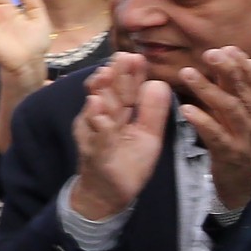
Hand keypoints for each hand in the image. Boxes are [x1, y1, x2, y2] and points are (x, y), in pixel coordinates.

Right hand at [70, 53, 171, 220]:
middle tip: (122, 56)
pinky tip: (96, 106)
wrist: (108, 194)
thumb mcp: (149, 135)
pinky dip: (98, 124)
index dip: (132, 73)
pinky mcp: (93, 152)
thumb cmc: (128, 163)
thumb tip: (158, 82)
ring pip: (96, 110)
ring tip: (105, 74)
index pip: (125, 88)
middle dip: (114, 75)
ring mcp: (94, 134)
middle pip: (109, 92)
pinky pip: (96, 138)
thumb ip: (152, 111)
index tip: (138, 57)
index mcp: (119, 112)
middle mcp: (102, 118)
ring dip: (100, 91)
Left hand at [177, 46, 250, 210]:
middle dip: (226, 69)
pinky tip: (186, 109)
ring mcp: (247, 138)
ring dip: (207, 89)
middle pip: (243, 90)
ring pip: (228, 108)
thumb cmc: (249, 147)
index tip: (225, 48)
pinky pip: (215, 134)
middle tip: (208, 53)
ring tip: (187, 74)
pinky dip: (201, 120)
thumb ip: (250, 91)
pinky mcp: (230, 154)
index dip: (241, 63)